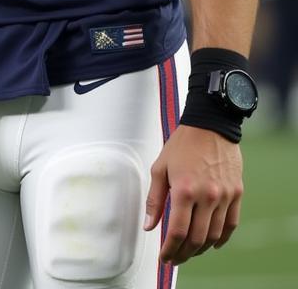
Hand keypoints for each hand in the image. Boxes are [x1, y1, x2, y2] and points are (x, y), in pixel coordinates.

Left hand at [144, 123, 243, 263]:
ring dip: (201, 249)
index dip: (170, 249)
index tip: (164, 257)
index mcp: (184, 190)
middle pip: (197, 239)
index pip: (178, 232)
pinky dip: (221, 239)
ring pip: (214, 235)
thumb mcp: (160, 168)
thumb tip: (149, 227)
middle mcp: (207, 196)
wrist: (210, 126)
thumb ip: (154, 199)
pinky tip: (211, 243)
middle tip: (174, 258)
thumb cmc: (181, 145)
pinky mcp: (236, 194)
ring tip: (189, 251)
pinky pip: (231, 225)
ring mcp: (224, 197)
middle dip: (183, 254)